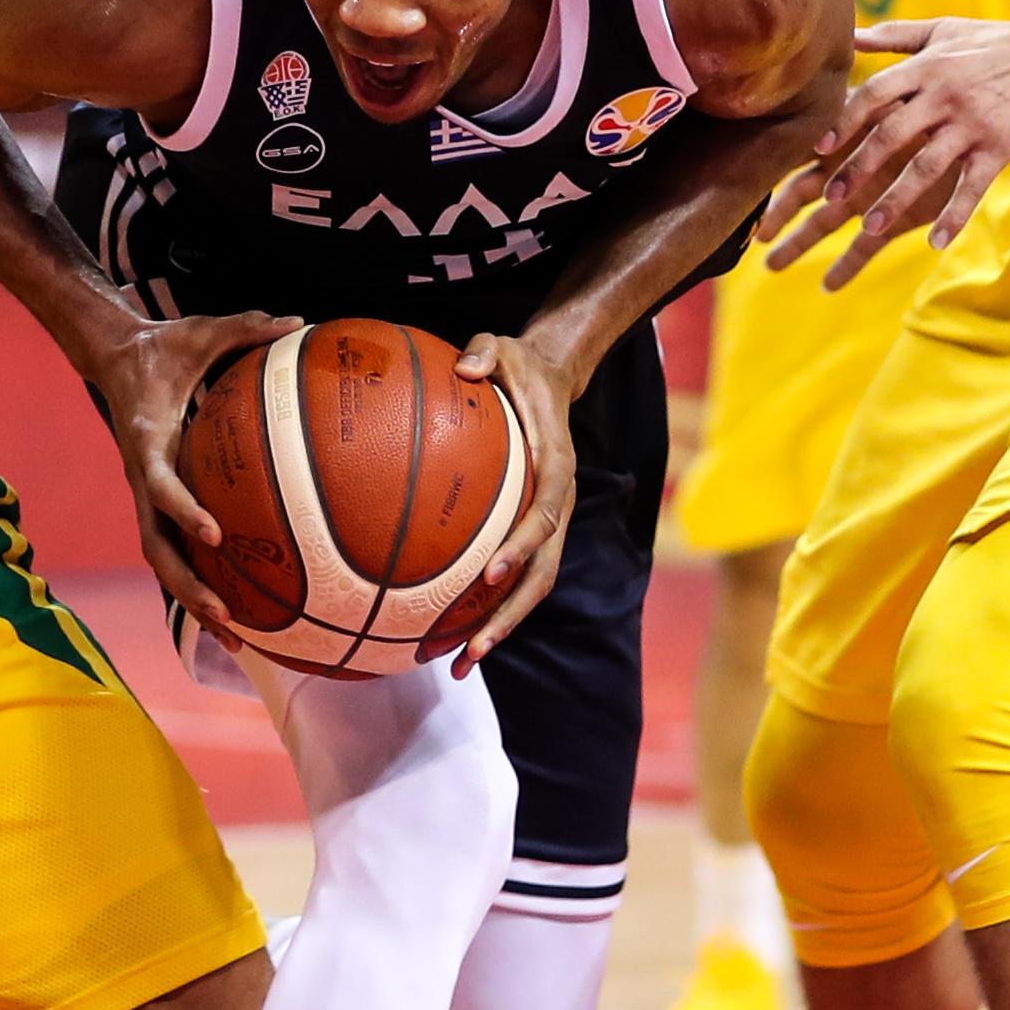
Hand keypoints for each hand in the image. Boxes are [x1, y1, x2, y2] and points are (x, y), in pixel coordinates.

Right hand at [84, 303, 300, 630]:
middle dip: (188, 585)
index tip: (214, 533)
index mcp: (147, 442)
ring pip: (162, 557)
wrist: (113, 356)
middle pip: (155, 546)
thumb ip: (247, 327)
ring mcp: (146, 494)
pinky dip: (198, 578)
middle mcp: (142, 477)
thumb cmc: (162, 345)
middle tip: (226, 616)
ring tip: (235, 636)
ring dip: (192, 598)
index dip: (184, 510)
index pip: (161, 486)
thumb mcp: (202, 330)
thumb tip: (300, 322)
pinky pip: (174, 546)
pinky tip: (237, 607)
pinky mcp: (156, 499)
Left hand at [446, 330, 578, 671]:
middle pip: (543, 574)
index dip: (521, 548)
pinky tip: (449, 633)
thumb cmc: (517, 365)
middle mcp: (559, 503)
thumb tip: (466, 366)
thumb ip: (485, 353)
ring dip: (501, 629)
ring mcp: (550, 522)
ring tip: (460, 663)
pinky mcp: (532, 530)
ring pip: (533, 588)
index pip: (544, 516)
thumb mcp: (502, 346)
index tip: (489, 575)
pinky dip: (489, 609)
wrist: (550, 377)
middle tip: (472, 649)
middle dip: (510, 616)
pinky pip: (515, 577)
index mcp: (556, 466)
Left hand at [760, 15, 1009, 288]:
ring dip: (895, 199)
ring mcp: (972, 124)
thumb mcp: (940, 30)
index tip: (819, 149)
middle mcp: (944, 96)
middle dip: (858, 167)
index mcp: (925, 68)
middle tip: (830, 198)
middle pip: (891, 135)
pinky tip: (935, 243)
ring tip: (869, 227)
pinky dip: (954, 216)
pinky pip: (972, 188)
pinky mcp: (999, 148)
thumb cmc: (991, 42)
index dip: (844, 122)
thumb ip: (893, 36)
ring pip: (926, 167)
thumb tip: (848, 34)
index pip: (873, 95)